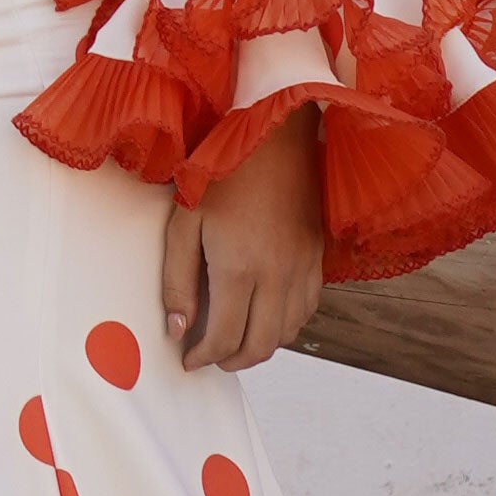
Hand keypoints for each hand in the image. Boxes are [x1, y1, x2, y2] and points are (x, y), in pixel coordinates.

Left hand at [163, 114, 324, 373]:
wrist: (275, 134)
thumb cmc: (224, 171)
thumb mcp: (185, 221)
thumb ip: (178, 280)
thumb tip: (177, 329)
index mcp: (239, 269)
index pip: (224, 339)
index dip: (203, 357)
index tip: (188, 358)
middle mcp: (277, 277)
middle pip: (260, 346)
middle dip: (232, 361)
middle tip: (210, 356)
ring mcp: (302, 269)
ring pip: (287, 334)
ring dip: (260, 347)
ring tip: (235, 339)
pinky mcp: (317, 258)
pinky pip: (307, 310)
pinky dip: (286, 325)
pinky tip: (266, 316)